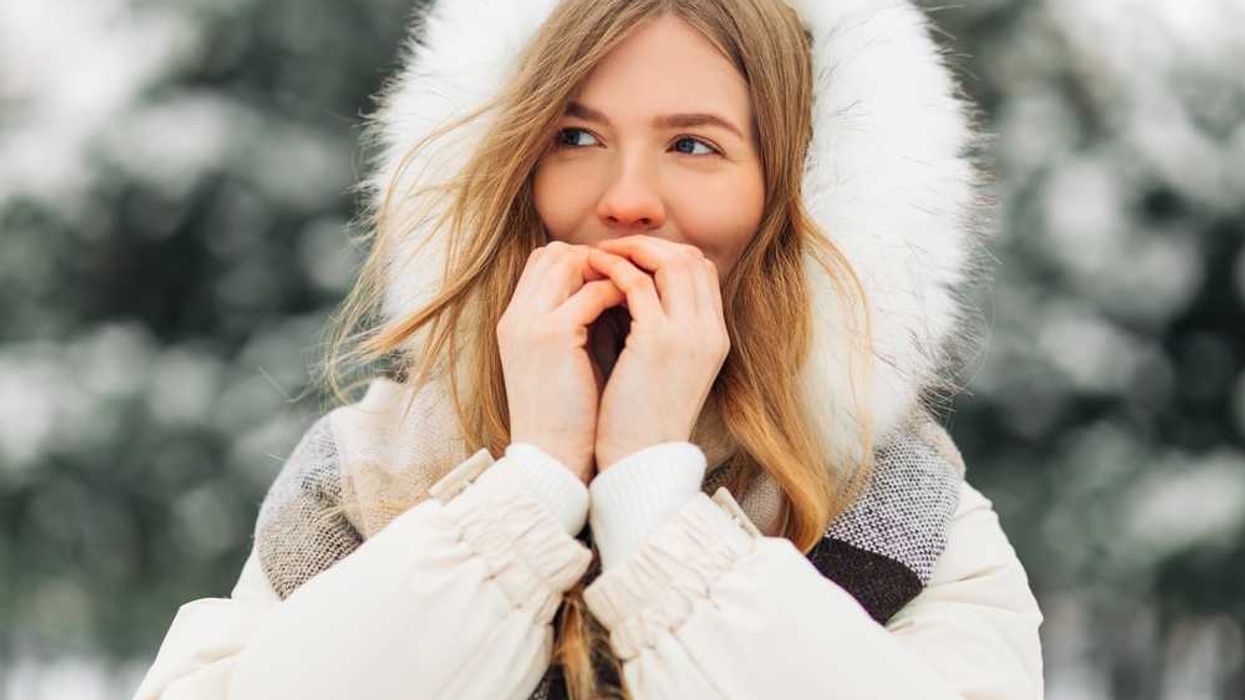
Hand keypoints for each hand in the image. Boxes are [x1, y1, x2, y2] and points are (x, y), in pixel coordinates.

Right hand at [496, 241, 625, 482]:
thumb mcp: (568, 360)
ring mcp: (530, 322)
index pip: (544, 260)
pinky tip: (642, 308)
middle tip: (635, 277)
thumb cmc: (569, 417)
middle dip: (599, 259)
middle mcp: (517, 315)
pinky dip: (620, 292)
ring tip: (640, 288)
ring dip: (610, 270)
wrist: (552, 459)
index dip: (583, 260)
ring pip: (569, 261)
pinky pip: (592, 292)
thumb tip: (619, 295)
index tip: (619, 277)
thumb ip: (581, 324)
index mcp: (516, 321)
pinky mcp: (551, 336)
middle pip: (553, 252)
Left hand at [584, 236, 729, 471]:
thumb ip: (661, 330)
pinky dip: (614, 270)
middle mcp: (709, 331)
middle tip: (610, 247)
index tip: (630, 256)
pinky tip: (593, 273)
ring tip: (597, 255)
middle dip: (647, 244)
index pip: (701, 270)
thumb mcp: (666, 369)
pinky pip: (637, 283)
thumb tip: (633, 293)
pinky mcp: (658, 342)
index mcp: (714, 337)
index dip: (665, 254)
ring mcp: (688, 335)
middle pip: (690, 257)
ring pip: (669, 261)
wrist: (640, 462)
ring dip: (629, 251)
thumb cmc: (641, 420)